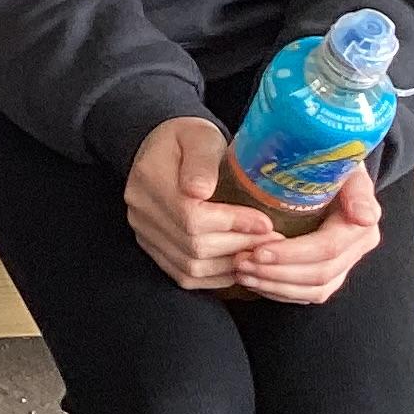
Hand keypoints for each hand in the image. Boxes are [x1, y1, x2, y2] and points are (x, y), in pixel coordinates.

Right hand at [123, 115, 275, 289]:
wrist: (164, 145)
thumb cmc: (189, 138)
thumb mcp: (199, 136)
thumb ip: (201, 161)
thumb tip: (200, 191)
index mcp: (149, 179)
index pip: (191, 217)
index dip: (233, 224)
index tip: (266, 223)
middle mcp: (141, 210)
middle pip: (193, 247)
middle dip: (239, 246)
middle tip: (273, 241)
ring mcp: (144, 232)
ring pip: (189, 267)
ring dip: (230, 265)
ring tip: (259, 252)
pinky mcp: (152, 246)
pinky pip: (183, 275)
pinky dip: (215, 277)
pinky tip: (237, 263)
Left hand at [232, 168, 382, 304]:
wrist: (327, 166)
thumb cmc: (327, 161)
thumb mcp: (343, 164)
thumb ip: (356, 188)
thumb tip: (364, 217)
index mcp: (361, 225)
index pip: (327, 248)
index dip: (292, 254)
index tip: (257, 250)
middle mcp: (357, 248)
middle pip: (319, 273)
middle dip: (277, 272)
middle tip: (240, 262)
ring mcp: (345, 264)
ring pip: (313, 289)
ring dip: (274, 285)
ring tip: (241, 272)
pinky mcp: (330, 274)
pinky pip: (307, 294)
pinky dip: (279, 292)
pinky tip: (254, 282)